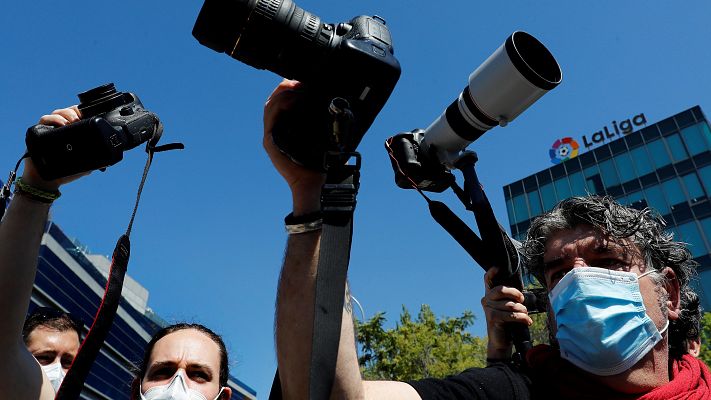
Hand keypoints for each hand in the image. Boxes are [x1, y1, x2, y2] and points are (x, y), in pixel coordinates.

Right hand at [22, 106, 89, 190]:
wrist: (48, 180)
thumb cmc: (66, 172)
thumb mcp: (84, 166)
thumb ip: (94, 163)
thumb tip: (106, 163)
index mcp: (72, 132)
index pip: (78, 115)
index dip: (82, 112)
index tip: (89, 115)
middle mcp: (61, 127)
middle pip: (68, 111)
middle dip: (74, 111)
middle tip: (79, 119)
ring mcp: (50, 128)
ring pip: (57, 112)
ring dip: (65, 114)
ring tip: (72, 121)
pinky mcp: (39, 132)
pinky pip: (44, 119)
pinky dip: (53, 119)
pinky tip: (61, 124)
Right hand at [263, 80, 325, 214]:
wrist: (316, 183)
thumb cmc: (322, 162)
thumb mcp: (326, 136)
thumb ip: (328, 122)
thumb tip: (342, 105)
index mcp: (288, 127)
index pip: (284, 100)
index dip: (291, 87)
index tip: (304, 80)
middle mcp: (277, 130)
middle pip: (275, 100)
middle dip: (286, 86)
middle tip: (299, 80)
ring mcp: (272, 135)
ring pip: (271, 105)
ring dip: (282, 93)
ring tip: (295, 86)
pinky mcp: (270, 142)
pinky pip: (270, 118)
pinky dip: (279, 105)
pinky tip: (291, 99)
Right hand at [481, 267, 531, 359]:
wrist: (501, 341)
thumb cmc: (507, 322)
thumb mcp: (508, 307)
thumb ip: (510, 298)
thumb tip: (521, 292)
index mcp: (490, 294)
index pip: (488, 279)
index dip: (492, 272)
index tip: (499, 268)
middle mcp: (486, 299)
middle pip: (502, 289)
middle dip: (516, 294)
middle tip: (522, 301)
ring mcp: (488, 308)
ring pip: (511, 304)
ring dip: (523, 310)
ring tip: (525, 315)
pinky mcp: (492, 317)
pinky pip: (512, 314)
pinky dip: (522, 318)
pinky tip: (527, 322)